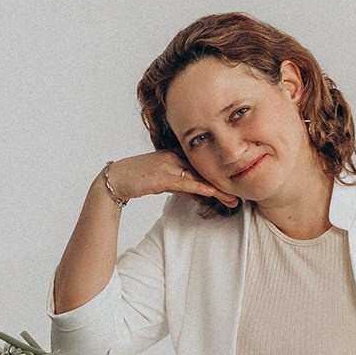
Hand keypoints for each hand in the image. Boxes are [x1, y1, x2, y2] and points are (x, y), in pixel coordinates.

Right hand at [106, 150, 238, 208]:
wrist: (114, 179)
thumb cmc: (138, 179)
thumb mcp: (164, 182)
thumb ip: (182, 186)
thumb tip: (199, 194)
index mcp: (176, 154)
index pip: (204, 164)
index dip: (220, 175)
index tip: (235, 185)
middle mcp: (175, 156)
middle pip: (206, 169)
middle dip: (224, 182)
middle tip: (240, 194)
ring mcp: (169, 165)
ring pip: (200, 176)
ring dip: (218, 189)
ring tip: (234, 200)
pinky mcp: (162, 176)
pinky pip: (187, 183)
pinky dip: (202, 188)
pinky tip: (214, 194)